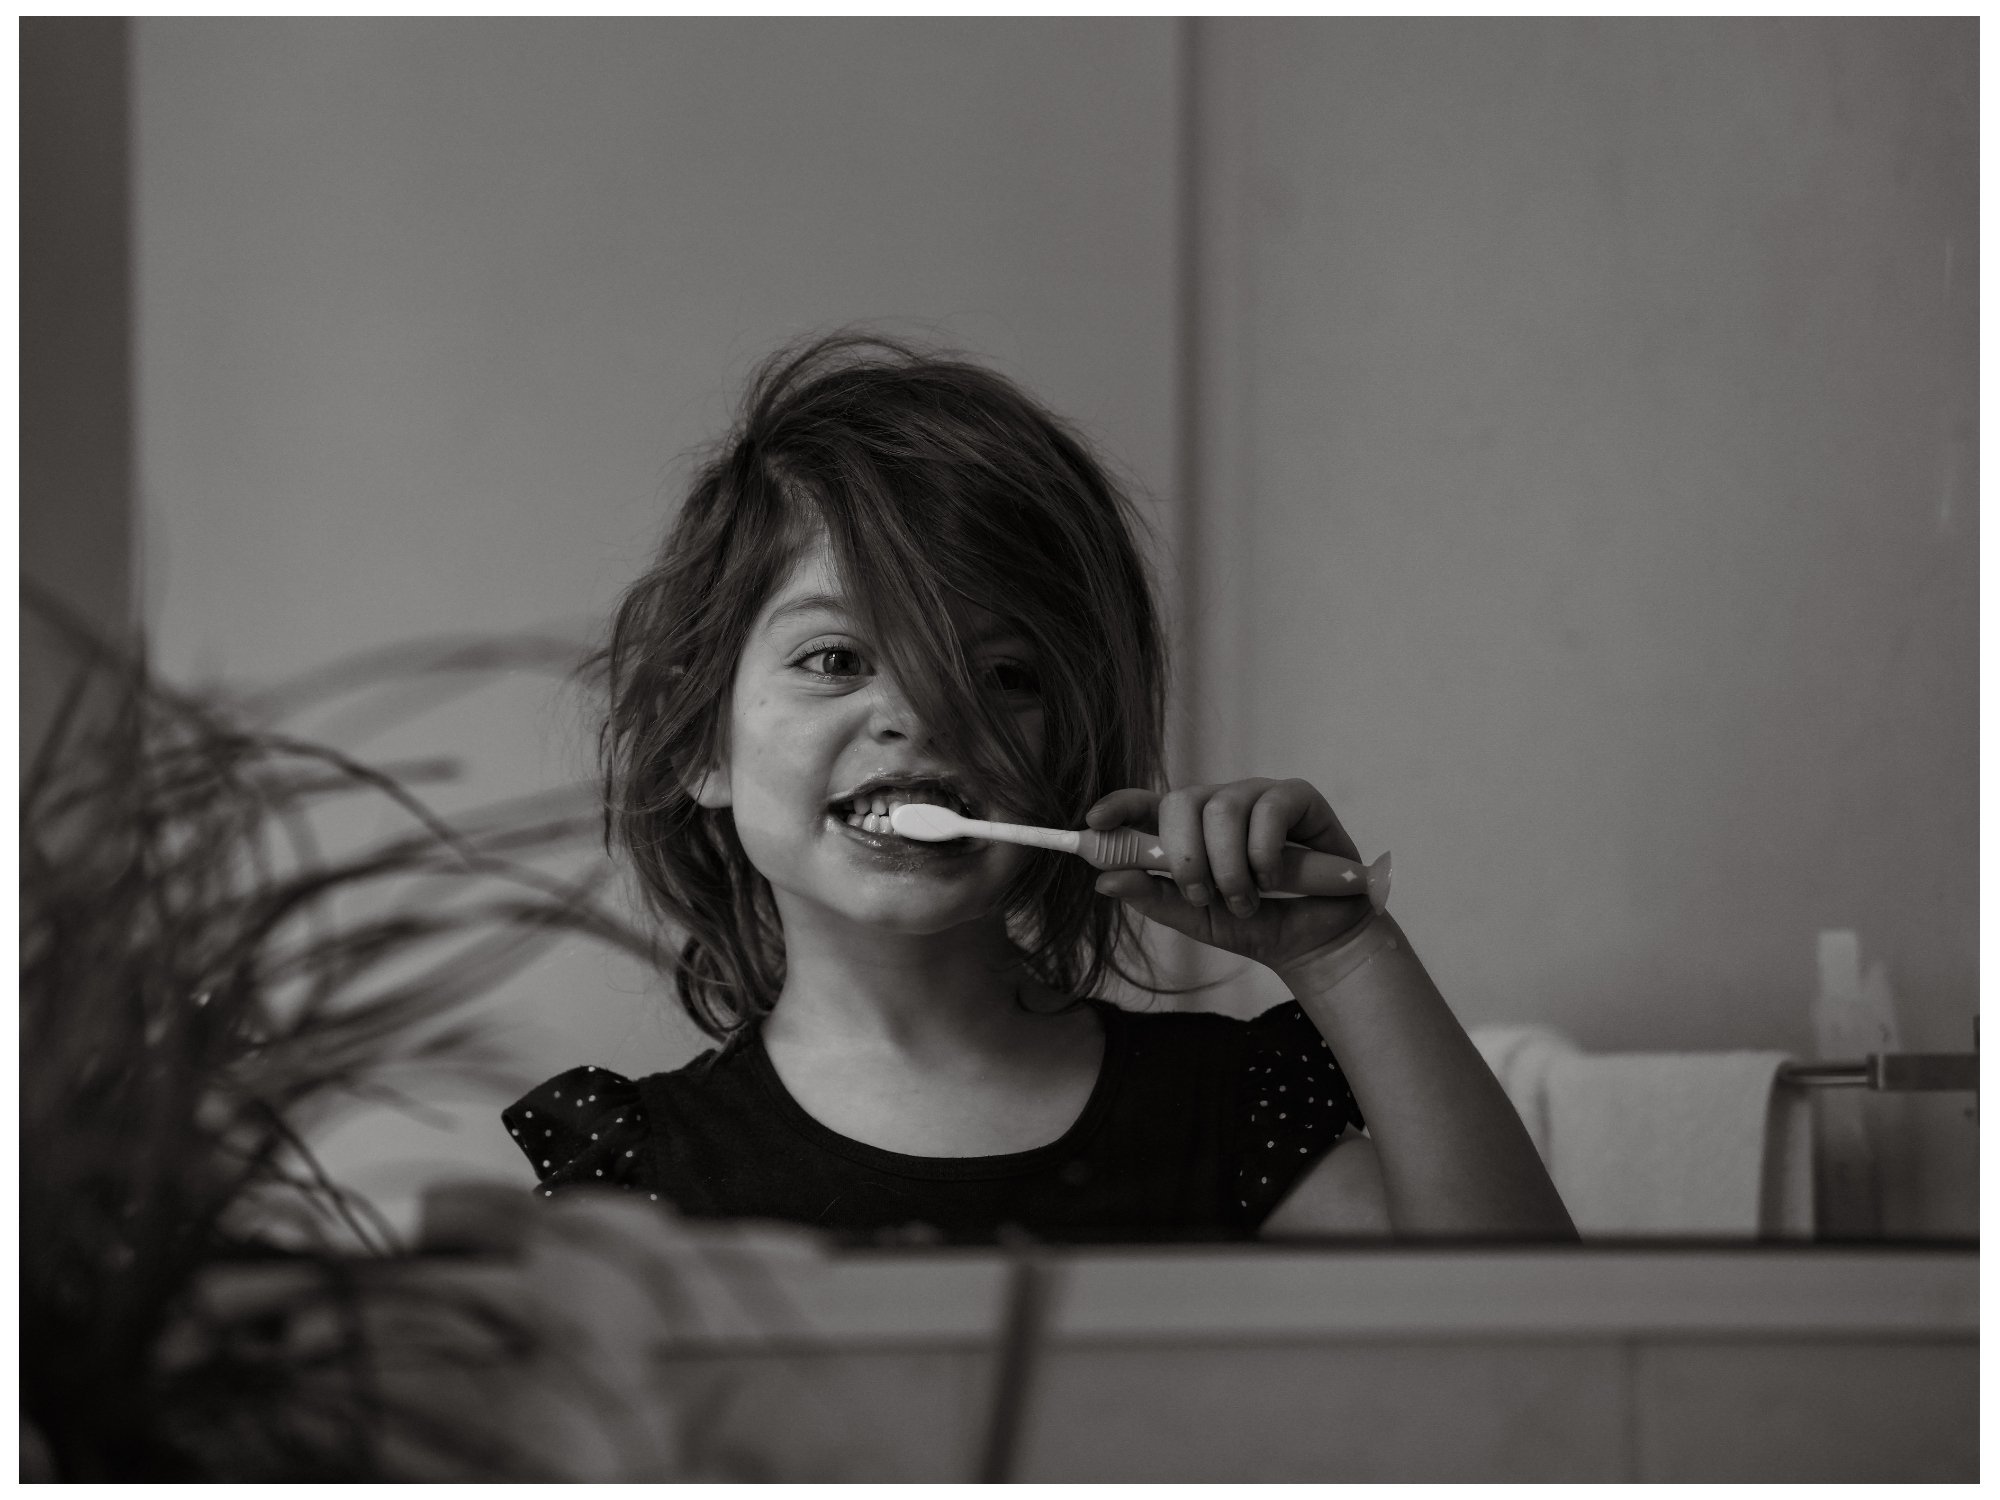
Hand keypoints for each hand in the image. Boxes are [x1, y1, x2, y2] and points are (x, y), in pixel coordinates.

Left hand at [1086, 779, 1374, 974]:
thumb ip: (1154, 896)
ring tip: (1246, 900)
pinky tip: (1273, 879)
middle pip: (1182, 800)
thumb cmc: (1255, 924)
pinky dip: (1264, 854)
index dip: (1119, 805)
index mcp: (1188, 829)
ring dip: (1230, 867)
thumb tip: (1104, 879)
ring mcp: (1257, 797)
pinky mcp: (1297, 797)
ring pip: (1223, 808)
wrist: (1315, 942)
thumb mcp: (1196, 918)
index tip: (1094, 821)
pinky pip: (1269, 810)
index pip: (1145, 803)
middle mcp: (1218, 805)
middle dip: (1186, 856)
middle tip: (1203, 896)